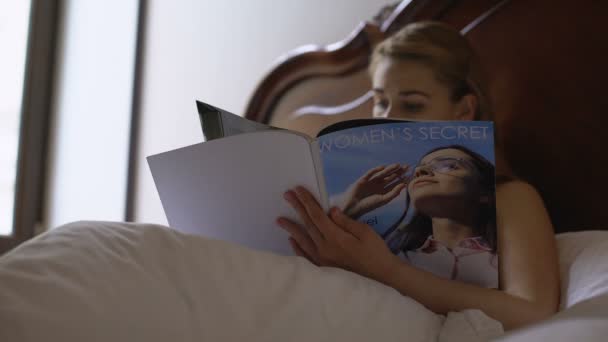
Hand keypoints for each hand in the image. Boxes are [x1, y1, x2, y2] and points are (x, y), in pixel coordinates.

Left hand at [277, 186, 400, 282]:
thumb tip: (331, 210)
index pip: (317, 215)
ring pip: (303, 240)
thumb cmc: (376, 253)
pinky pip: (305, 257)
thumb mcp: (365, 233)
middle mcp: (325, 249)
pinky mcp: (323, 269)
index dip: (306, 201)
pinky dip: (297, 248)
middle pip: (307, 224)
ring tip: (279, 219)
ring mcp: (322, 260)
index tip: (297, 190)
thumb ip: (346, 222)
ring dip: (291, 228)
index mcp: (336, 237)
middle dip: (297, 208)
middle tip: (287, 195)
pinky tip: (291, 240)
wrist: (382, 279)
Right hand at [342, 164, 408, 218]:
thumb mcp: (384, 200)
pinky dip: (376, 170)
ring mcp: (371, 182)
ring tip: (397, 165)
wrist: (353, 206)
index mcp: (384, 192)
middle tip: (406, 167)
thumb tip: (404, 185)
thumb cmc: (369, 205)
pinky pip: (370, 173)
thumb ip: (394, 192)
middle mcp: (378, 186)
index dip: (402, 179)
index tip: (410, 174)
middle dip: (398, 172)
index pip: (394, 184)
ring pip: (382, 174)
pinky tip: (382, 167)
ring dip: (389, 169)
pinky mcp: (363, 179)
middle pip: (390, 177)